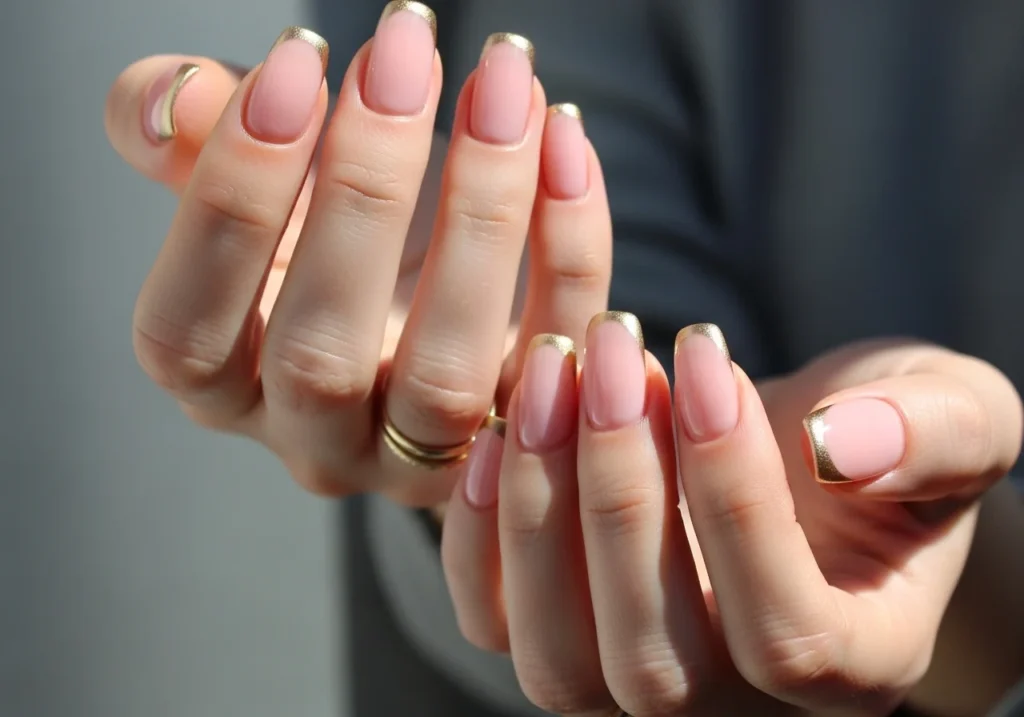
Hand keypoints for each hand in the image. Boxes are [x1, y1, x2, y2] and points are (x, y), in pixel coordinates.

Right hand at [104, 7, 612, 504]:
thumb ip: (189, 141)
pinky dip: (572, 245)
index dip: (232, 197)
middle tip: (403, 53)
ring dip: (482, 219)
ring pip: (449, 377)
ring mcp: (424, 455)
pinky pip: (553, 350)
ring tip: (503, 88)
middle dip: (364, 191)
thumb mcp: (254, 181)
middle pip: (321, 358)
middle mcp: (316, 441)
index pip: (189, 331)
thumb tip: (173, 101)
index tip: (296, 60)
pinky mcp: (524, 425)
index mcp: (223, 387)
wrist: (428, 272)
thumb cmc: (326, 225)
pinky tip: (563, 139)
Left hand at [441, 318, 1021, 715]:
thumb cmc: (887, 432)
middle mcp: (737, 707)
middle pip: (655, 660)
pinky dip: (482, 535)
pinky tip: (498, 428)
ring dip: (541, 505)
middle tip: (610, 347)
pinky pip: (498, 623)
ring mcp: (637, 680)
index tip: (708, 356)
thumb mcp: (951, 413)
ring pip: (562, 658)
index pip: (784, 635)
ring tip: (553, 370)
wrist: (805, 447)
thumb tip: (843, 446)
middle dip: (621, 489)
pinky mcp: (567, 634)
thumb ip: (929, 433)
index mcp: (853, 668)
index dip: (735, 495)